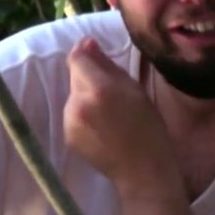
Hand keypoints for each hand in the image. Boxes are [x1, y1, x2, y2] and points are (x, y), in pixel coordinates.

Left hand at [63, 37, 180, 194]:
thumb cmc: (148, 127)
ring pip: (73, 95)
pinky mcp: (67, 135)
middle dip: (88, 76)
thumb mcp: (134, 89)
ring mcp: (69, 122)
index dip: (84, 51)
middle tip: (112, 91)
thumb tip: (87, 44)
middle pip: (74, 76)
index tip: (94, 51)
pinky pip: (72, 113)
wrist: (142, 170)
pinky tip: (101, 126)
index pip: (76, 58)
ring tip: (108, 112)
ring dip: (85, 96)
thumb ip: (107, 65)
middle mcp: (78, 103)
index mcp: (98, 89)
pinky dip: (83, 114)